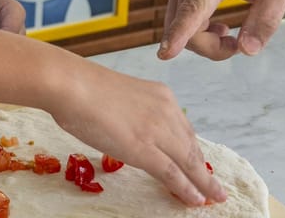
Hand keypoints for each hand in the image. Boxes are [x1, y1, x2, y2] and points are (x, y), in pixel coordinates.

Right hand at [47, 66, 225, 206]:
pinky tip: (195, 199)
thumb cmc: (82, 86)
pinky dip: (187, 188)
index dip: (192, 149)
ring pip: (189, 161)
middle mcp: (166, 110)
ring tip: (212, 197)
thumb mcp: (120, 94)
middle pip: (191, 145)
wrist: (71, 84)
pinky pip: (172, 173)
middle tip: (213, 185)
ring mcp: (157, 130)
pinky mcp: (145, 150)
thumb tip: (130, 127)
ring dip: (202, 183)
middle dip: (203, 168)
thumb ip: (133, 111)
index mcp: (160, 95)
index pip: (183, 128)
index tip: (198, 162)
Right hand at [159, 0, 284, 60]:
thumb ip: (267, 19)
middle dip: (212, 49)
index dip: (180, 32)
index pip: (195, 7)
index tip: (165, 54)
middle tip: (237, 45)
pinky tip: (217, 26)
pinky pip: (180, 24)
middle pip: (188, 30)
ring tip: (229, 32)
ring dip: (206, 43)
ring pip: (180, 31)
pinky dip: (198, 34)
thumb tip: (246, 50)